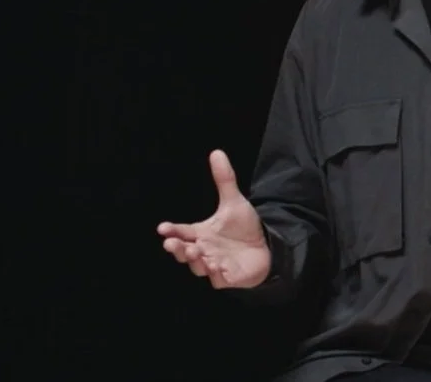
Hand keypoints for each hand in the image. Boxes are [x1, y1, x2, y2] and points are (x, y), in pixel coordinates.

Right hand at [157, 150, 270, 288]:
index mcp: (201, 234)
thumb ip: (224, 179)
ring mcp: (214, 265)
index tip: (163, 227)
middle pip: (183, 251)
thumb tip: (216, 152)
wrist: (267, 247)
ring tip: (194, 251)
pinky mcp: (227, 277)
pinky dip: (214, 274)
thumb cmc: (245, 228)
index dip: (171, 231)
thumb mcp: (233, 202)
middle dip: (176, 249)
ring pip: (197, 266)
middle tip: (171, 243)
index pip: (181, 232)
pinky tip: (214, 265)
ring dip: (193, 260)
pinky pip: (217, 279)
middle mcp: (204, 250)